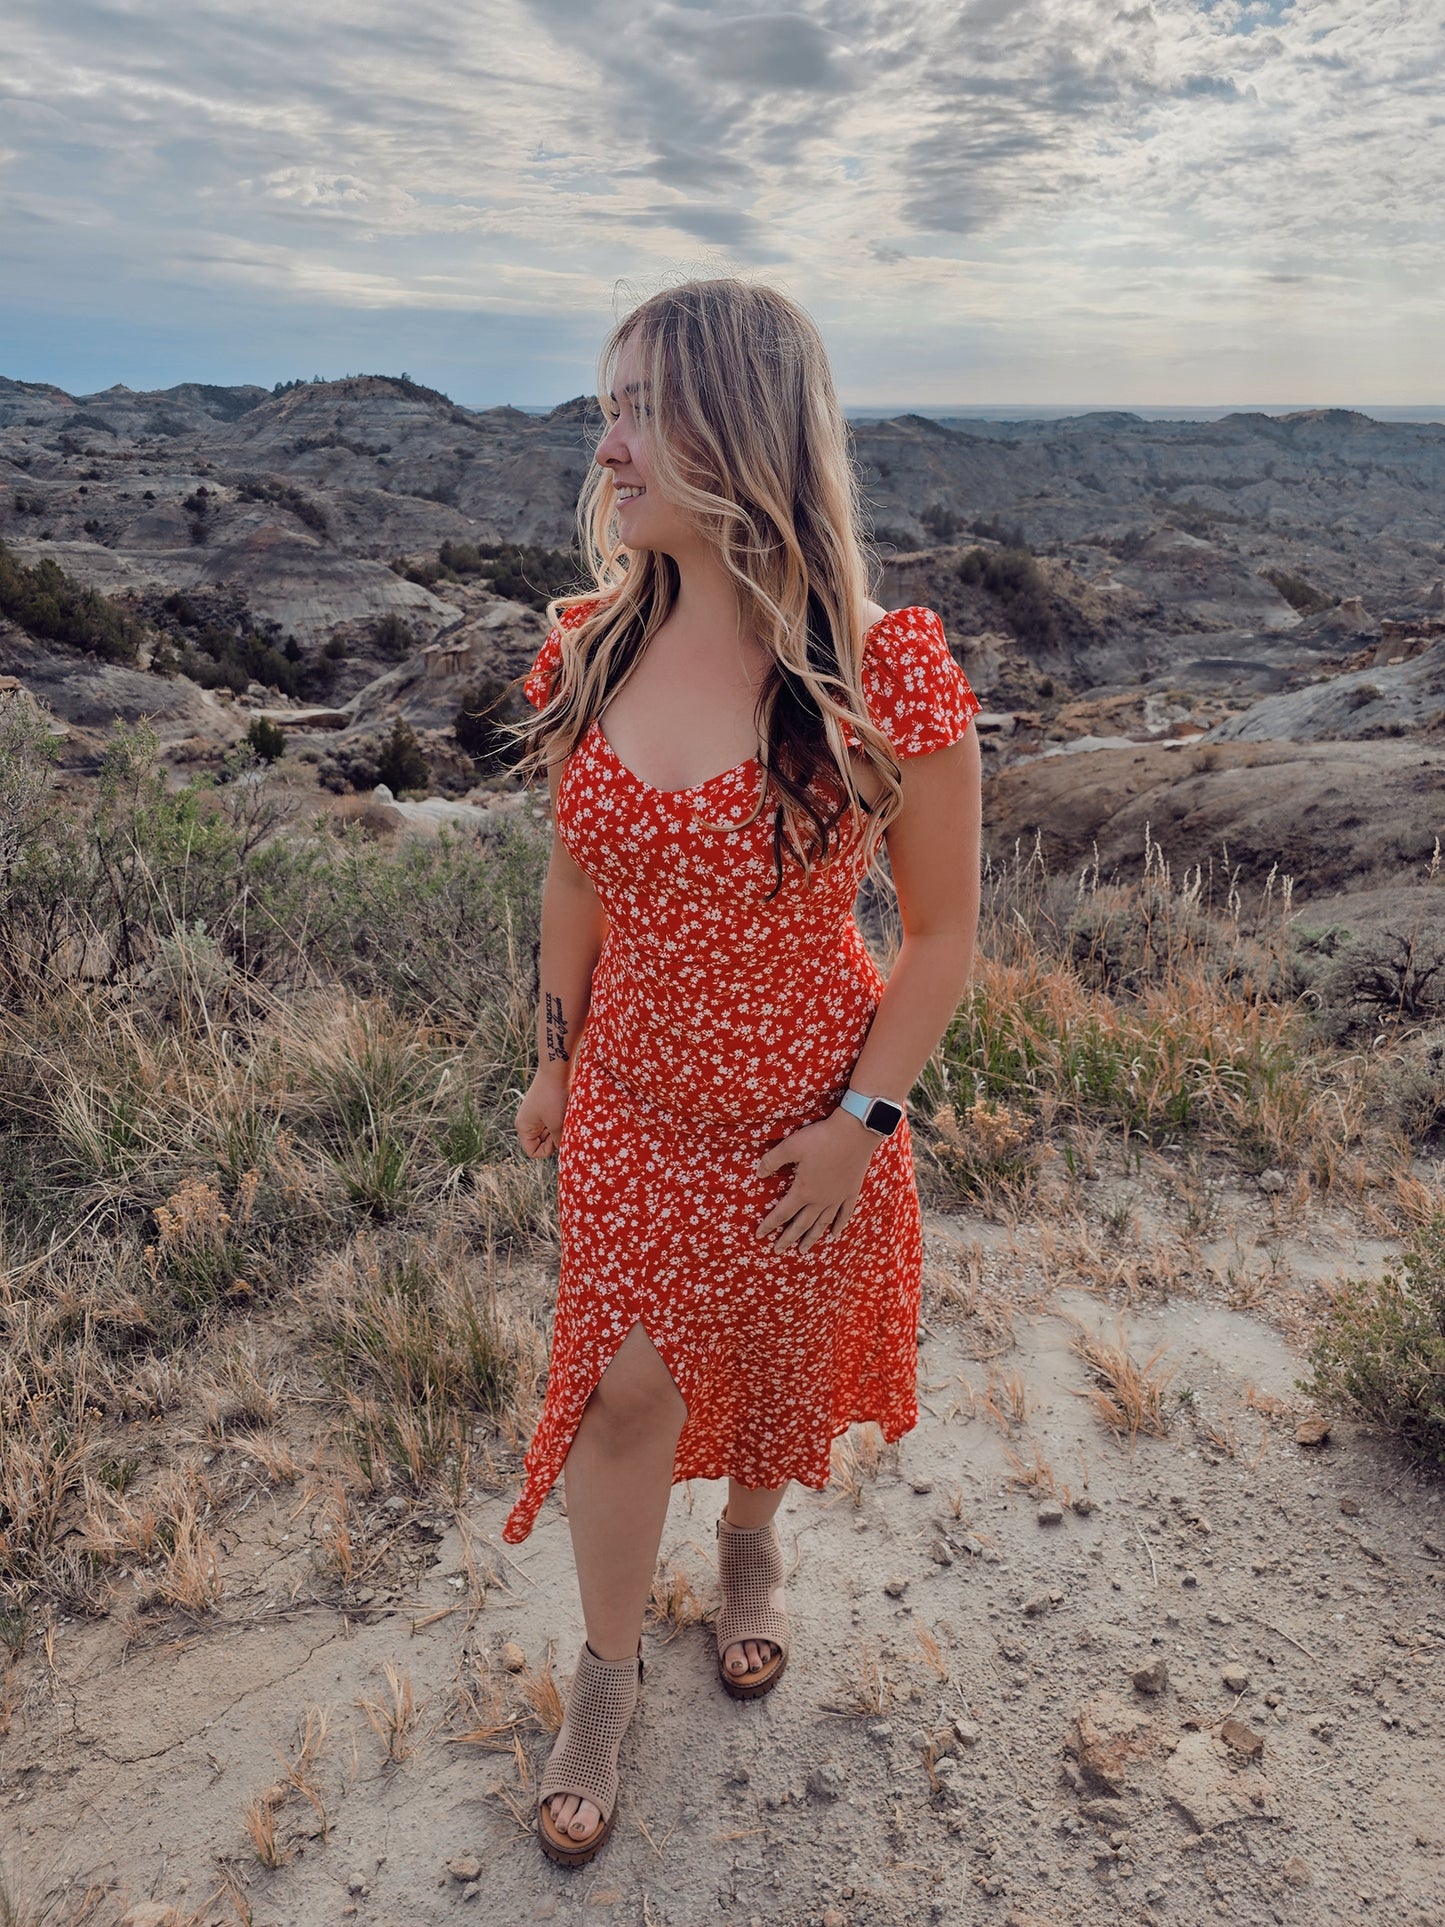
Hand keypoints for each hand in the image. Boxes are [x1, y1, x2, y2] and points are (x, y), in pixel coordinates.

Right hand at [516, 1066, 567, 1157]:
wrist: (556, 1068)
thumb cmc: (554, 1096)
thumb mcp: (557, 1123)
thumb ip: (559, 1141)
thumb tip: (564, 1150)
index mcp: (523, 1127)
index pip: (533, 1152)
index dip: (547, 1150)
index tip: (558, 1137)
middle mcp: (526, 1122)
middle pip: (541, 1143)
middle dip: (554, 1139)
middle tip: (564, 1126)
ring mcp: (535, 1114)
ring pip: (549, 1132)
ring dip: (559, 1129)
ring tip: (566, 1118)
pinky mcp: (544, 1106)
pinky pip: (552, 1122)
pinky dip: (560, 1121)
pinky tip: (567, 1113)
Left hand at [754, 1109, 877, 1252]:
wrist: (855, 1133)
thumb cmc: (821, 1138)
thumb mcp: (791, 1146)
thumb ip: (772, 1160)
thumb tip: (758, 1174)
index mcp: (803, 1191)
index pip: (781, 1213)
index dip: (769, 1225)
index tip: (759, 1235)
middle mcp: (819, 1200)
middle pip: (800, 1225)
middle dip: (787, 1238)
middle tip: (778, 1251)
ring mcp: (837, 1198)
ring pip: (821, 1224)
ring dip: (811, 1238)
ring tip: (803, 1250)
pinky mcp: (851, 1192)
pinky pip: (844, 1215)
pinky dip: (838, 1226)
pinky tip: (834, 1235)